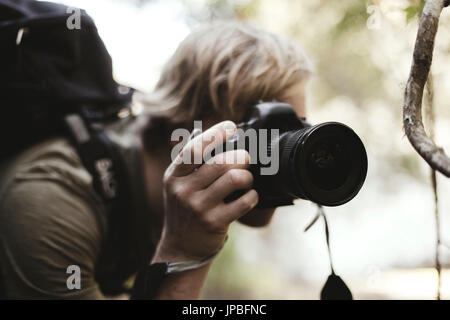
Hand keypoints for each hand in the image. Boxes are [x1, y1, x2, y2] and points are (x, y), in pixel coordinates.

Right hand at [152, 120, 258, 262]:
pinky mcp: (214, 223)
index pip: (194, 149)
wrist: (181, 247)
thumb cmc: (185, 209)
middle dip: (240, 156)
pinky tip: (249, 196)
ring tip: (246, 179)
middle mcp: (183, 191)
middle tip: (246, 158)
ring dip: (247, 176)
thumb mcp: (178, 184)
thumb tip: (218, 135)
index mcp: (173, 176)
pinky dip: (252, 195)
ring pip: (234, 178)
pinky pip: (243, 201)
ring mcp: (198, 208)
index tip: (232, 126)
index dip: (216, 133)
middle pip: (220, 162)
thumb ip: (193, 163)